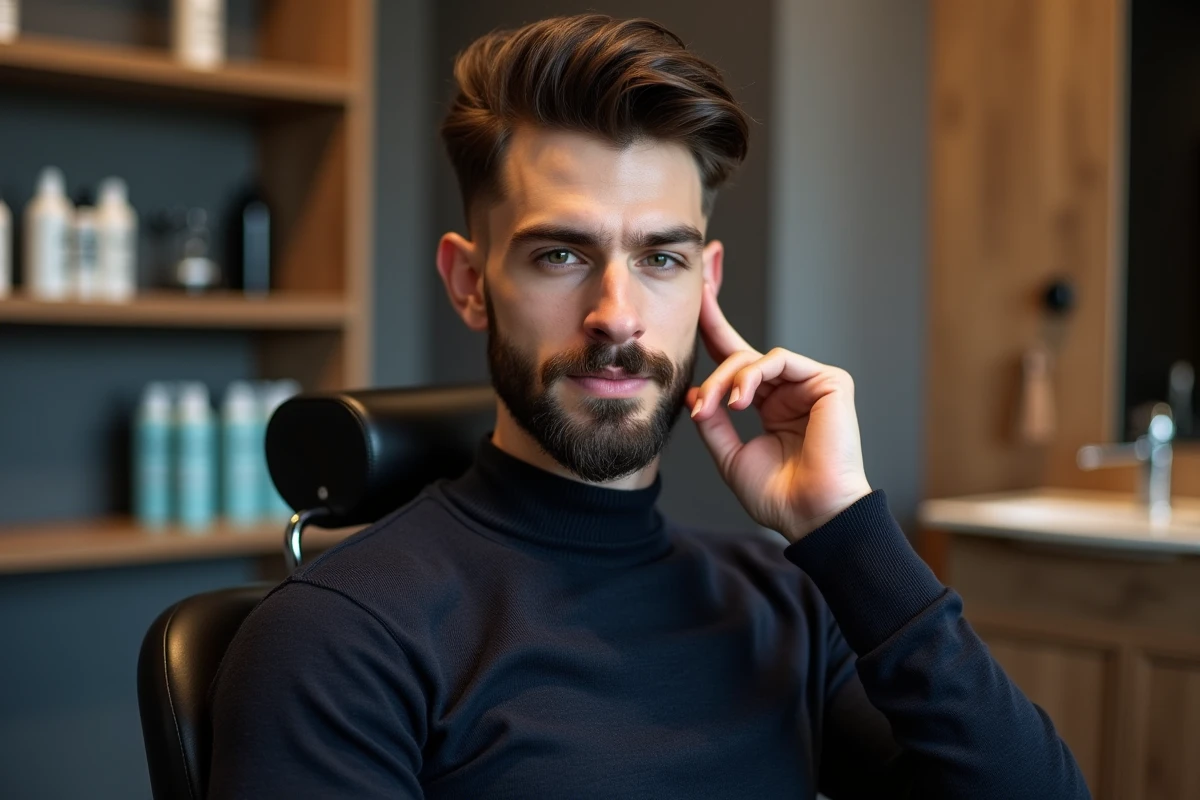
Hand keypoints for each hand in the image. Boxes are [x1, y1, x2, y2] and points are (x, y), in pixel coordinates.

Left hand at [688, 283, 871, 541]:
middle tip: (696, 377)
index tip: (700, 291)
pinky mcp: (829, 381)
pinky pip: (779, 360)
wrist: (810, 514)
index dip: (714, 328)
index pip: (735, 360)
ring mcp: (810, 383)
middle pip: (740, 351)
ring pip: (754, 357)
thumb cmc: (777, 495)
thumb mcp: (729, 456)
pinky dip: (752, 377)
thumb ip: (711, 421)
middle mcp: (788, 390)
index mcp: (768, 404)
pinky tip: (741, 401)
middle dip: (712, 343)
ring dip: (727, 379)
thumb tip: (695, 390)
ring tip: (717, 406)